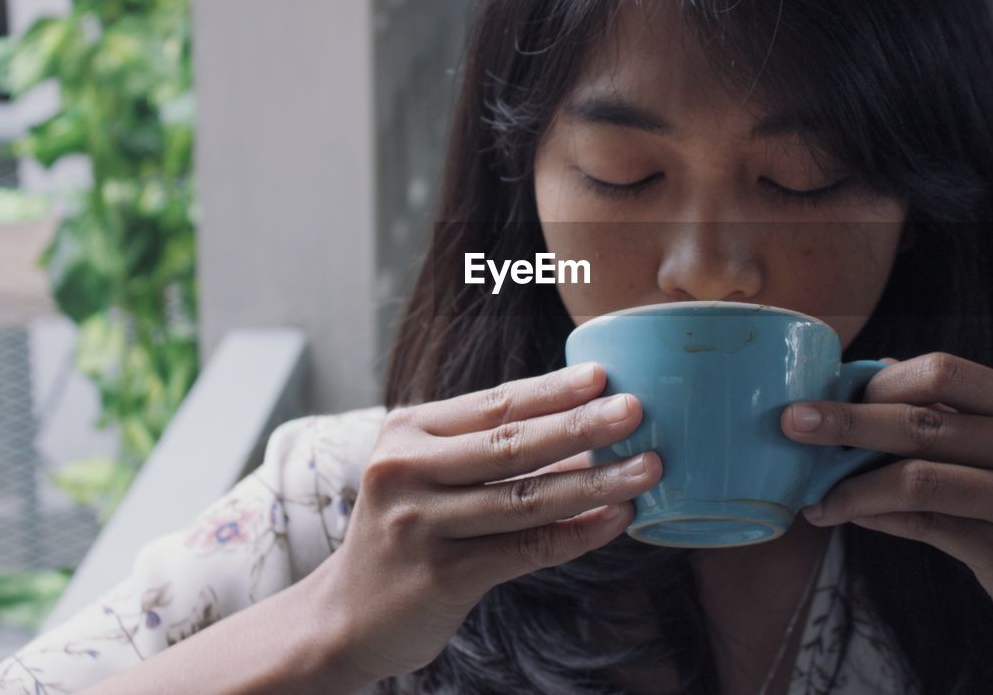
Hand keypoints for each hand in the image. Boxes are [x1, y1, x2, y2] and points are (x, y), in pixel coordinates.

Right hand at [313, 363, 660, 682]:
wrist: (346, 616)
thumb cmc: (407, 530)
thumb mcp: (429, 474)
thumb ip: (490, 450)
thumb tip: (586, 426)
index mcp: (406, 432)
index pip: (493, 403)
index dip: (552, 390)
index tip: (603, 376)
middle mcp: (405, 471)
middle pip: (512, 444)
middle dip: (582, 425)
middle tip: (636, 409)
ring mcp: (419, 524)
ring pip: (526, 498)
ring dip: (596, 482)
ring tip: (647, 468)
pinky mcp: (440, 575)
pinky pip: (526, 548)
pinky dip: (578, 534)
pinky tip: (616, 520)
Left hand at [779, 352, 992, 672]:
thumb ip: (951, 421)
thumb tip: (870, 384)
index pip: (945, 371)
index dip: (880, 380)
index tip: (833, 393)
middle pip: (923, 419)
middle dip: (847, 420)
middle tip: (792, 424)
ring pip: (917, 476)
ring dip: (852, 484)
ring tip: (813, 494)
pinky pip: (927, 525)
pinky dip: (877, 516)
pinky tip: (846, 514)